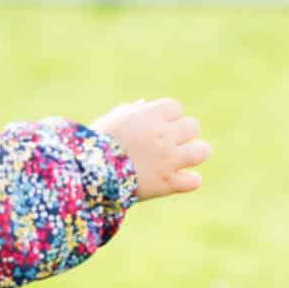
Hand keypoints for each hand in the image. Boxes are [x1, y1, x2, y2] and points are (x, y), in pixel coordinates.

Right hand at [92, 98, 210, 199]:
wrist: (86, 174)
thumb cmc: (94, 144)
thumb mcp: (110, 121)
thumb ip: (130, 111)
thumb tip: (143, 104)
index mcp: (150, 115)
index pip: (176, 107)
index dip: (168, 116)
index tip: (157, 125)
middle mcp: (164, 135)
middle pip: (193, 126)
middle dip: (183, 133)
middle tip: (169, 143)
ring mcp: (168, 160)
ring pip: (202, 151)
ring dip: (194, 154)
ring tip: (183, 159)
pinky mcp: (167, 183)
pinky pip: (194, 181)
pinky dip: (187, 181)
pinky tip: (177, 181)